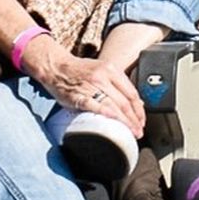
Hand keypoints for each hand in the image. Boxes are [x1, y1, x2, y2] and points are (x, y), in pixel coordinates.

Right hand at [24, 45, 146, 135]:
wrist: (56, 67)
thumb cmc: (80, 71)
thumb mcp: (103, 70)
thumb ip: (119, 84)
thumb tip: (137, 102)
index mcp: (111, 69)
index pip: (132, 92)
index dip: (139, 110)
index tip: (142, 121)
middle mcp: (102, 76)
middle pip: (124, 102)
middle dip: (134, 119)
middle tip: (139, 131)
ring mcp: (90, 86)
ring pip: (113, 106)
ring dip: (124, 122)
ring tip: (130, 132)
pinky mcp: (78, 96)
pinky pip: (94, 106)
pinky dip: (106, 115)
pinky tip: (113, 123)